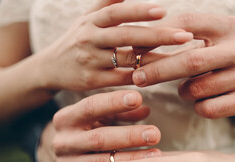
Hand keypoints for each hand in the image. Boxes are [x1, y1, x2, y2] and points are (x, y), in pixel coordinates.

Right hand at [37, 90, 161, 161]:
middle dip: (129, 136)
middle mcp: (62, 142)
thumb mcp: (97, 115)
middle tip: (154, 134)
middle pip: (98, 139)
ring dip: (131, 160)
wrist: (54, 154)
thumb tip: (145, 110)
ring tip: (155, 155)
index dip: (113, 102)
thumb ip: (119, 111)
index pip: (90, 107)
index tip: (138, 98)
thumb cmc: (84, 128)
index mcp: (65, 119)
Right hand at [38, 0, 192, 91]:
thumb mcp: (87, 18)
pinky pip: (121, 78)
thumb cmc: (77, 39)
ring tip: (179, 57)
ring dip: (154, 57)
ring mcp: (90, 60)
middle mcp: (90, 38)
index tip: (163, 11)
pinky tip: (159, 73)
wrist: (50, 67)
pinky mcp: (92, 80)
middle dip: (157, 35)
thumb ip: (107, 3)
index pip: (118, 13)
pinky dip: (140, 75)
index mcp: (91, 21)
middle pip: (126, 35)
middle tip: (184, 36)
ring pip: (126, 58)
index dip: (140, 10)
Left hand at [132, 13, 234, 117]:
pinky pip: (208, 109)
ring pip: (198, 89)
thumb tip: (133, 46)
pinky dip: (197, 107)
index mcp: (228, 26)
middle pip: (192, 61)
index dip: (158, 35)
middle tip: (137, 78)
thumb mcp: (201, 43)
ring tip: (187, 88)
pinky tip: (203, 100)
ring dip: (182, 91)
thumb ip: (173, 41)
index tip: (134, 47)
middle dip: (159, 71)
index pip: (188, 23)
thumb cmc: (215, 58)